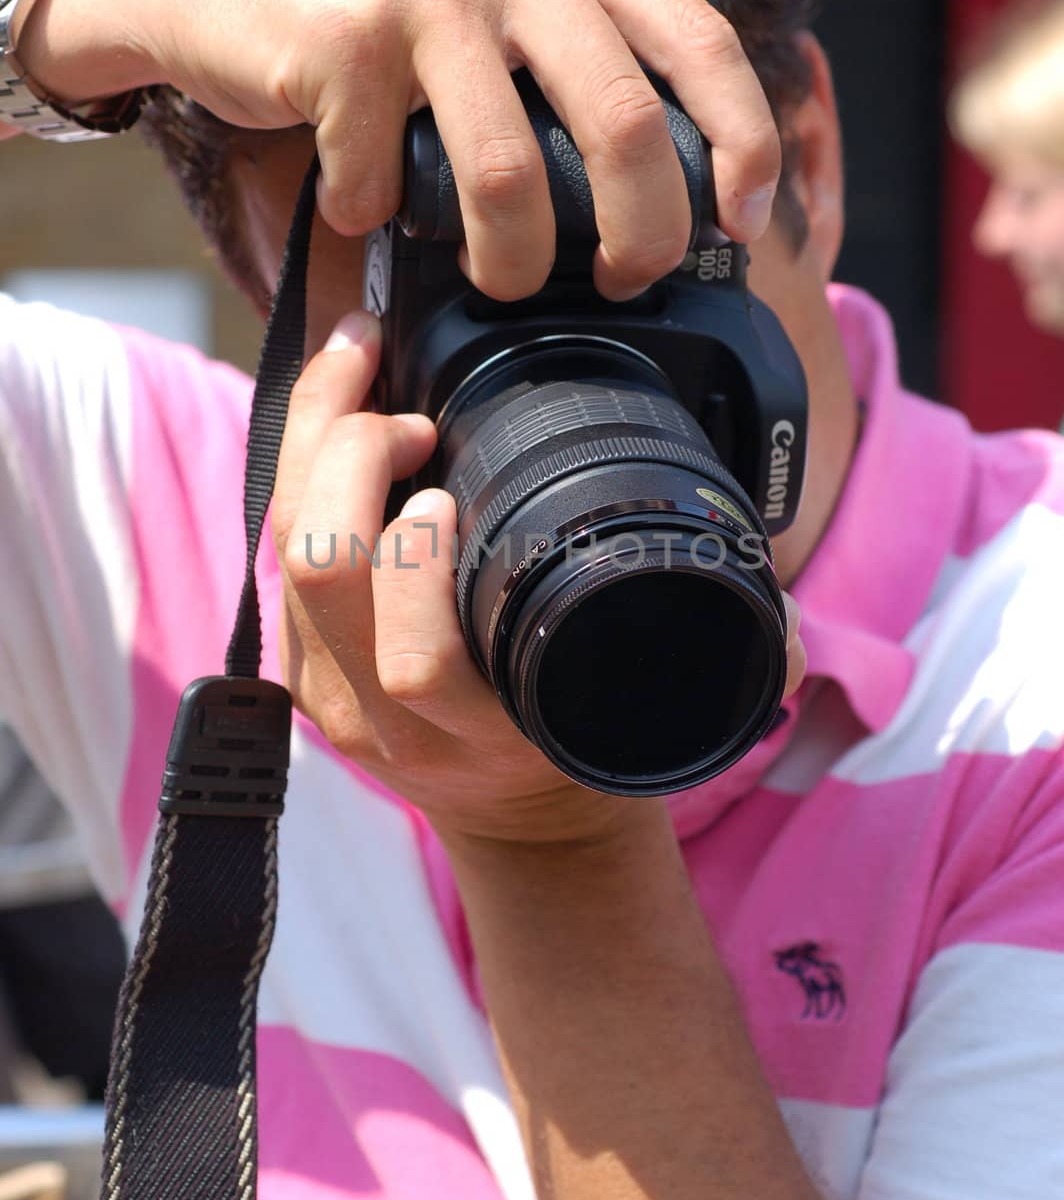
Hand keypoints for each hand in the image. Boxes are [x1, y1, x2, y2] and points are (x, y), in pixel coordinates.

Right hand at [17, 0, 779, 298]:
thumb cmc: (367, 17)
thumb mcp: (492, 1)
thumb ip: (571, 58)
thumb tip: (662, 194)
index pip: (700, 39)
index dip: (743, 143)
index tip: (744, 222)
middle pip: (625, 124)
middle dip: (639, 235)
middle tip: (622, 280)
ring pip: (511, 176)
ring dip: (508, 260)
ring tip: (493, 274)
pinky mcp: (347, 36)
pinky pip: (386, 185)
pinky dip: (373, 220)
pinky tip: (356, 199)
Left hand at [273, 309, 806, 846]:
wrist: (528, 824)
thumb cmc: (591, 748)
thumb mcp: (660, 718)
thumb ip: (732, 678)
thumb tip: (786, 638)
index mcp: (478, 737)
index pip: (414, 663)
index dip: (417, 565)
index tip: (450, 488)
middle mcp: (389, 725)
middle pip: (321, 576)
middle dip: (349, 459)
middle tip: (406, 407)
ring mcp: (333, 697)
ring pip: (281, 554)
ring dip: (311, 444)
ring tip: (365, 376)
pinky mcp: (302, 667)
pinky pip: (272, 555)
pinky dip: (294, 466)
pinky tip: (337, 411)